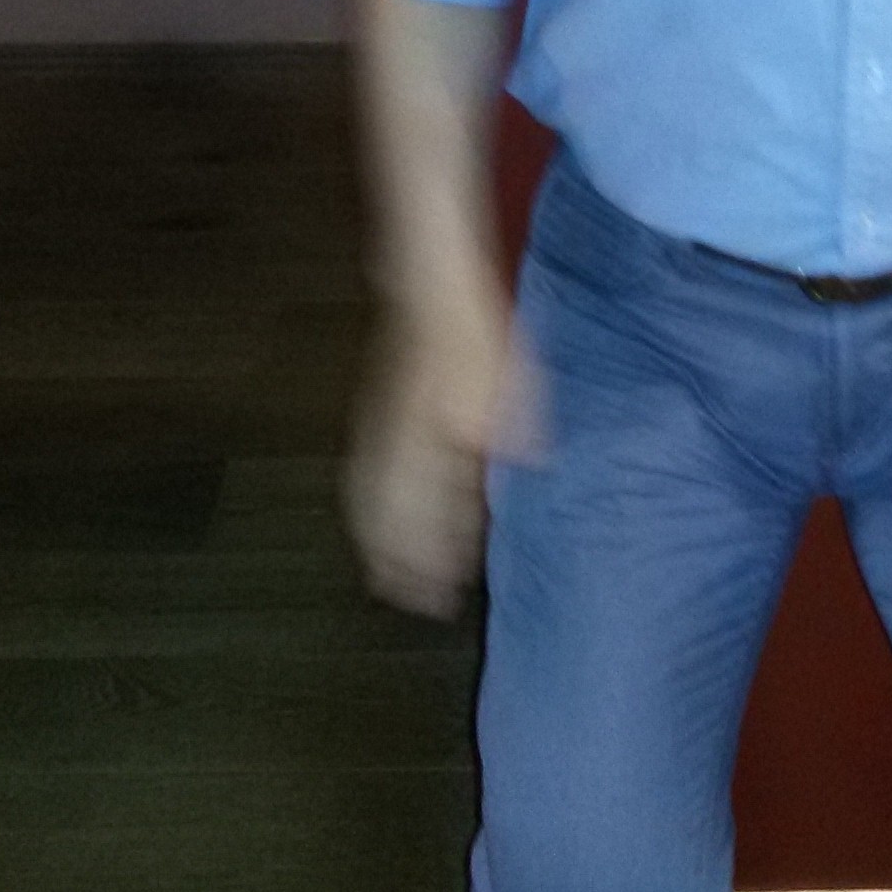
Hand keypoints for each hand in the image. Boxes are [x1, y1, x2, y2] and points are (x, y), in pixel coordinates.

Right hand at [343, 284, 545, 618]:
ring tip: (386, 579)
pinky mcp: (373, 422)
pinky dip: (364, 515)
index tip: (448, 590)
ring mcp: (380, 431)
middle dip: (402, 565)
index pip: (434, 509)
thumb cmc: (477, 334)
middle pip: (392, 518)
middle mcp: (400, 440)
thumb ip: (518, 425)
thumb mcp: (515, 379)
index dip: (440, 554)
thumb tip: (530, 464)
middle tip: (417, 601)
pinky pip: (361, 481)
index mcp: (436, 433)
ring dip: (379, 546)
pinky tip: (370, 526)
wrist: (431, 290)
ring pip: (370, 504)